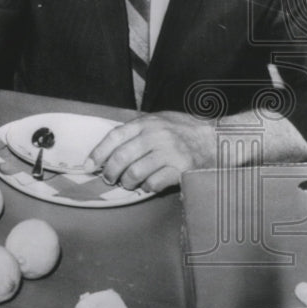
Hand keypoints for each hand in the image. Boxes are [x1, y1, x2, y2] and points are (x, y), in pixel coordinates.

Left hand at [86, 111, 216, 192]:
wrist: (218, 137)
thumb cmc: (185, 129)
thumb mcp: (159, 120)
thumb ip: (137, 130)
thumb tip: (110, 147)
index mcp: (147, 123)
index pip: (114, 137)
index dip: (98, 153)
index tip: (88, 165)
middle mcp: (156, 135)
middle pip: (121, 157)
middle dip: (109, 172)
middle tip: (108, 179)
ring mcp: (169, 152)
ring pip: (134, 172)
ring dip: (127, 182)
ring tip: (128, 184)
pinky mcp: (181, 169)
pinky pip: (154, 183)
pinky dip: (146, 187)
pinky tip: (148, 186)